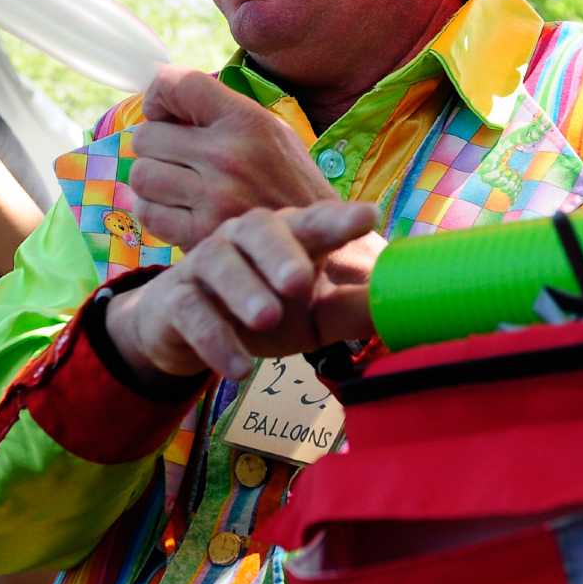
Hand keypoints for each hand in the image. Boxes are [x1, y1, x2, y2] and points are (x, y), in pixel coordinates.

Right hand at [108, 200, 382, 381]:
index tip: (369, 216)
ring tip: (266, 319)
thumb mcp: (315, 317)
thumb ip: (353, 310)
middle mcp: (243, 238)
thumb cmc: (263, 311)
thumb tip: (406, 311)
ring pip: (220, 265)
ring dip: (244, 291)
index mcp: (286, 236)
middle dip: (281, 253)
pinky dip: (214, 339)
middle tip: (299, 282)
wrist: (185, 328)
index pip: (314, 222)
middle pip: (259, 231)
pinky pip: (193, 312)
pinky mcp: (176, 299)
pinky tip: (237, 367)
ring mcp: (205, 264)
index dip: (339, 219)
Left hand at [128, 67, 338, 246]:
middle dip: (156, 146)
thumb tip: (160, 100)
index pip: (179, 84)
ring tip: (178, 187)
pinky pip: (148, 213)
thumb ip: (221, 114)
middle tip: (177, 159)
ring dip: (153, 181)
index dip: (159, 94)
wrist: (317, 243)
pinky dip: (157, 212)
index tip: (163, 112)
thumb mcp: (272, 133)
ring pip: (141, 175)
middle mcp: (228, 156)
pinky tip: (181, 212)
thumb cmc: (291, 185)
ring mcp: (213, 197)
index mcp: (248, 122)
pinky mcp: (200, 235)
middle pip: (147, 135)